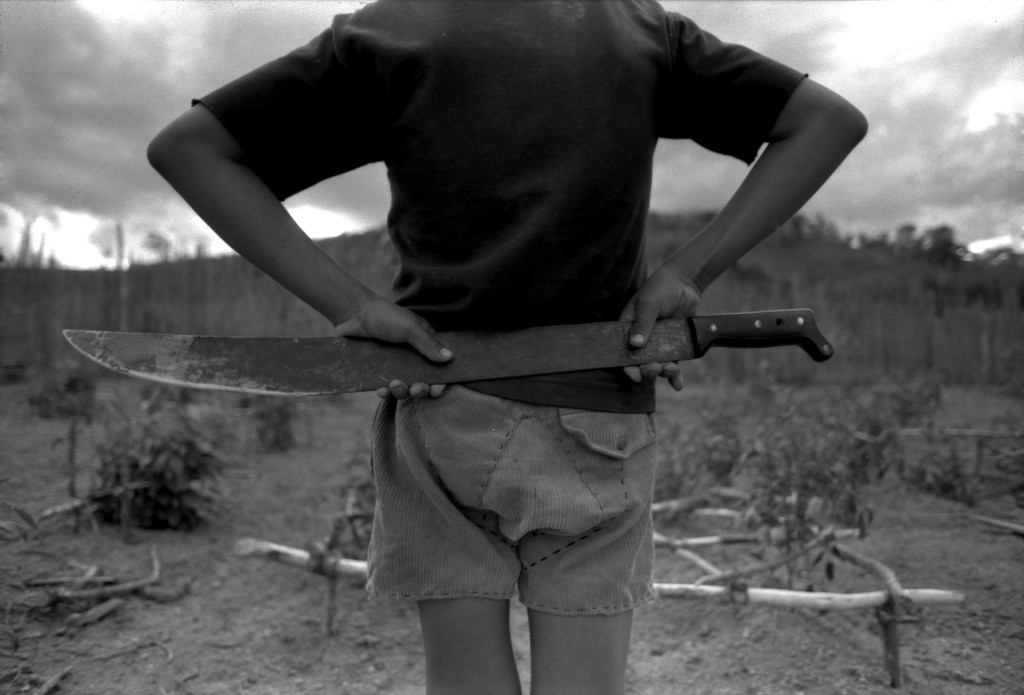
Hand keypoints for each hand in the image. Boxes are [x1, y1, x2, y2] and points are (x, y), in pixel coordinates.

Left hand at [334, 295, 451, 399]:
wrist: (355, 313)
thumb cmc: (387, 315)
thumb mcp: (410, 327)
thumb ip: (428, 343)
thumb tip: (450, 357)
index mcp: (426, 347)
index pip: (439, 369)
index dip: (440, 382)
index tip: (436, 390)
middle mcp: (413, 360)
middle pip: (423, 383)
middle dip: (421, 390)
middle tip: (415, 389)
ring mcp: (396, 366)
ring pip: (404, 388)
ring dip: (402, 392)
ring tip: (394, 384)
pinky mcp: (380, 372)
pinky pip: (385, 388)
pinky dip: (385, 392)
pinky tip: (381, 390)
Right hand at [618, 269, 700, 390]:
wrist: (684, 283)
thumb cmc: (660, 289)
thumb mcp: (649, 304)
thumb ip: (643, 324)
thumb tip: (635, 344)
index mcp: (628, 329)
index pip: (624, 352)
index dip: (628, 367)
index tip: (635, 375)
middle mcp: (641, 340)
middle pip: (641, 363)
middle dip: (648, 370)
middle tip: (657, 368)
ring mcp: (658, 344)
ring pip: (658, 365)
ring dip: (663, 372)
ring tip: (671, 370)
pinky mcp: (674, 346)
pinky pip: (673, 363)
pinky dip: (675, 376)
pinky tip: (677, 386)